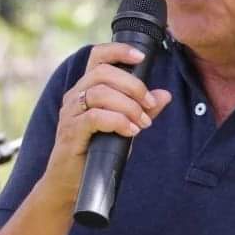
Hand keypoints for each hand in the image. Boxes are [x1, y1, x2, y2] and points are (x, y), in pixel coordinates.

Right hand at [42, 42, 170, 199]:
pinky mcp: (71, 133)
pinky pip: (95, 117)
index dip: (118, 51)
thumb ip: (141, 110)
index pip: (97, 57)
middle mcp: (74, 97)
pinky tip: (130, 132)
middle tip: (148, 104)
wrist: (70, 184)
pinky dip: (117, 121)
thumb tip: (164, 95)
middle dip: (132, 85)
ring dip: (128, 106)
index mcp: (85, 90)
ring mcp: (70, 114)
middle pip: (102, 72)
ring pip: (99, 93)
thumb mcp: (124, 128)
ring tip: (141, 123)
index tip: (141, 56)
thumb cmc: (95, 153)